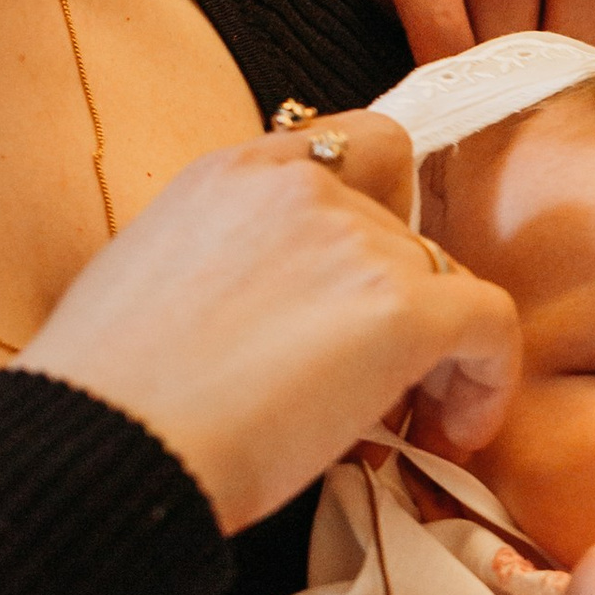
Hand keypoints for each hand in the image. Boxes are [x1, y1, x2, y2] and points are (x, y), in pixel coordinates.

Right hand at [17, 126, 517, 534]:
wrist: (103, 444)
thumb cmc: (108, 398)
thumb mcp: (151, 283)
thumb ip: (227, 267)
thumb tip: (273, 320)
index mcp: (230, 173)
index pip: (352, 150)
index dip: (380, 221)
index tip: (361, 295)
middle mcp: (300, 188)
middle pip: (404, 233)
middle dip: (399, 310)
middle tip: (378, 391)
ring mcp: (355, 242)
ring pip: (448, 281)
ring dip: (441, 353)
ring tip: (411, 427)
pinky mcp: (401, 309)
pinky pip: (491, 324)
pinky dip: (489, 381)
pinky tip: (454, 432)